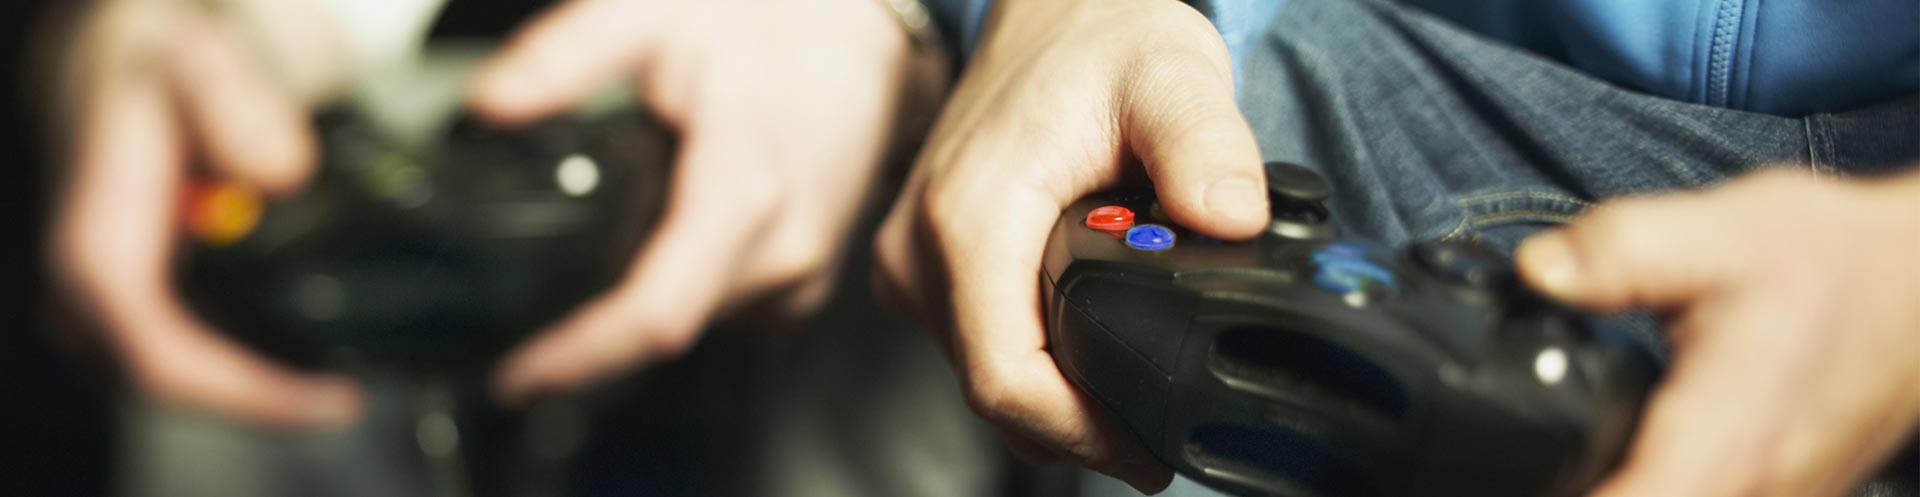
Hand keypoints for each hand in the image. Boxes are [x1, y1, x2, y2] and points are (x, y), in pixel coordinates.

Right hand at [48, 0, 359, 427]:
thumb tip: (279, 173)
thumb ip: (236, 107)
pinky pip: (200, 349)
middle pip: (187, 382)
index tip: (328, 397)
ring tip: (343, 371)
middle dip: (270, 396)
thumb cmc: (159, 66)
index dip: (250, 392)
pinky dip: (258, 354)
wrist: (132, 63)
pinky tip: (315, 347)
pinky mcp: (146, 301)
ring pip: (196, 373)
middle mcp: (95, 291)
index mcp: (97, 249)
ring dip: (268, 379)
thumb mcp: (196, 61)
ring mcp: (117, 304)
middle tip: (352, 390)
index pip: (166, 359)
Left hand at [470, 0, 934, 402]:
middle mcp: (783, 246)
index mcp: (743, 189)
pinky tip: (666, 231)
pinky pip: (725, 308)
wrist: (861, 36)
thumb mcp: (653, 15)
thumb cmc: (771, 22)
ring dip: (637, 302)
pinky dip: (680, 286)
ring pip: (693, 320)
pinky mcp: (807, 279)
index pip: (655, 313)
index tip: (517, 374)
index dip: (579, 357)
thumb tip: (491, 103)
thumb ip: (569, 56)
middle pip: (663, 324)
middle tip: (528, 308)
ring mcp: (802, 270)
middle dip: (590, 330)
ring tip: (607, 239)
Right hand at [872, 0, 1268, 490]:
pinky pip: (977, 344)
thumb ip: (1205, 145)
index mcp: (970, 218)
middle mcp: (921, 249)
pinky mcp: (922, 268)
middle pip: (996, 391)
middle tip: (1161, 433)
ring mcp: (913, 263)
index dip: (1082, 434)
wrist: (1052, 9)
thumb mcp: (1171, 74)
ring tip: (1135, 384)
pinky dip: (1035, 360)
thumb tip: (1232, 217)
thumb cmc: (1102, 37)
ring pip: (985, 374)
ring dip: (1058, 396)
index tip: (1149, 452)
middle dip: (1080, 425)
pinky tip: (1090, 344)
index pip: (1006, 379)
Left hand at [1514, 168, 1919, 496]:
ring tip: (1570, 457)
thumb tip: (1537, 269)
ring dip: (1612, 486)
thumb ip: (1618, 251)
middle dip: (1573, 488)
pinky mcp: (1780, 496)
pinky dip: (1651, 483)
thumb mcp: (1722, 231)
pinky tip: (1620, 459)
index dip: (1561, 493)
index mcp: (1724, 447)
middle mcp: (1751, 496)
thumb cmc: (1837, 260)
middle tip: (1513, 458)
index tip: (1507, 469)